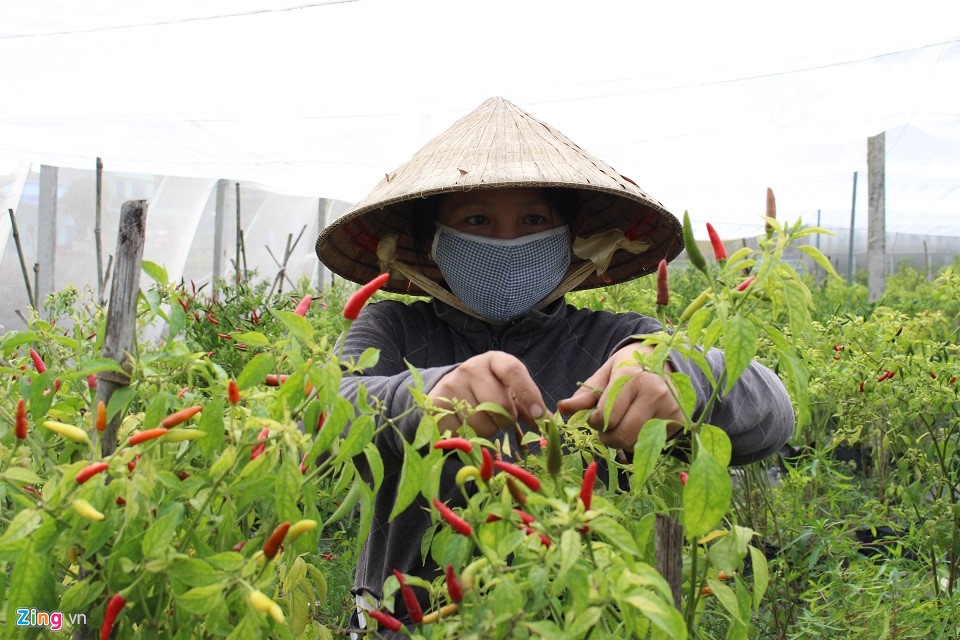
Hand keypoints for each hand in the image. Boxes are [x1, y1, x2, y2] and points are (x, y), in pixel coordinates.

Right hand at [427, 352, 548, 437]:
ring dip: (487, 430)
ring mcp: (452, 386)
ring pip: (483, 423)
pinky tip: (465, 426)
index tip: (539, 414)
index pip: (514, 370)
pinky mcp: (438, 405)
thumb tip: (550, 423)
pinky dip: (469, 437)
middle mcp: (471, 368)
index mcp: (494, 361)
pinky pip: (464, 433)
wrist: (446, 392)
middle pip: (500, 405)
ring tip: (479, 419)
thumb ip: (528, 405)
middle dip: (506, 419)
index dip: (528, 393)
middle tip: (500, 418)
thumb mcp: (506, 390)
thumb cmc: (485, 390)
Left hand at [557, 344, 682, 448]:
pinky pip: (652, 443)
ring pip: (636, 443)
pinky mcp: (678, 419)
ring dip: (623, 441)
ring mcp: (669, 407)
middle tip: (607, 428)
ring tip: (623, 425)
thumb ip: (585, 394)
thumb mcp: (605, 374)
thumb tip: (562, 408)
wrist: (666, 359)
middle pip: (622, 435)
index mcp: (630, 377)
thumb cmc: (629, 367)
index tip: (596, 416)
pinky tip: (641, 424)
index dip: (594, 422)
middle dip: (608, 437)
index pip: (605, 417)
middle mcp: (653, 392)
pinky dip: (641, 440)